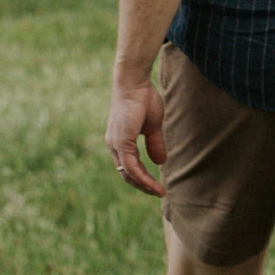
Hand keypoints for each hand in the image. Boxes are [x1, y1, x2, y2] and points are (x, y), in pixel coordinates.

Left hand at [106, 80, 166, 196]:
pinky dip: (141, 176)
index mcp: (120, 141)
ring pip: (128, 173)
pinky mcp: (121, 141)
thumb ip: (155, 144)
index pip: (129, 166)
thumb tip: (160, 162)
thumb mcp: (153, 126)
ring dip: (143, 185)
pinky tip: (152, 183)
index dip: (142, 177)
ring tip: (158, 191)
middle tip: (158, 192)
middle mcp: (114, 144)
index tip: (156, 185)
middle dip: (142, 185)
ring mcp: (115, 144)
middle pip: (126, 174)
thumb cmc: (144, 98)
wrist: (135, 82)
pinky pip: (130, 166)